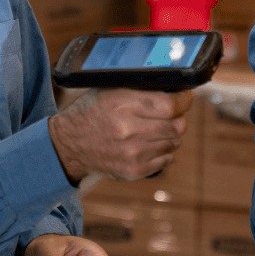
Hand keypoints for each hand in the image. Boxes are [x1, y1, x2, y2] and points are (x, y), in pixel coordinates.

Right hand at [48, 89, 192, 182]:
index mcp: (124, 105)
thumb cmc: (92, 111)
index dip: (184, 100)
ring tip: (158, 127)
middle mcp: (130, 130)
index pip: (171, 105)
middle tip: (173, 112)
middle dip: (180, 117)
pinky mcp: (134, 170)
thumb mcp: (111, 89)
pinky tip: (151, 142)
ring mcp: (133, 154)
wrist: (69, 144)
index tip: (185, 97)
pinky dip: (164, 150)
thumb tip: (174, 85)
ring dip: (172, 133)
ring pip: (174, 142)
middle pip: (178, 126)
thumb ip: (141, 87)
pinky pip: (166, 159)